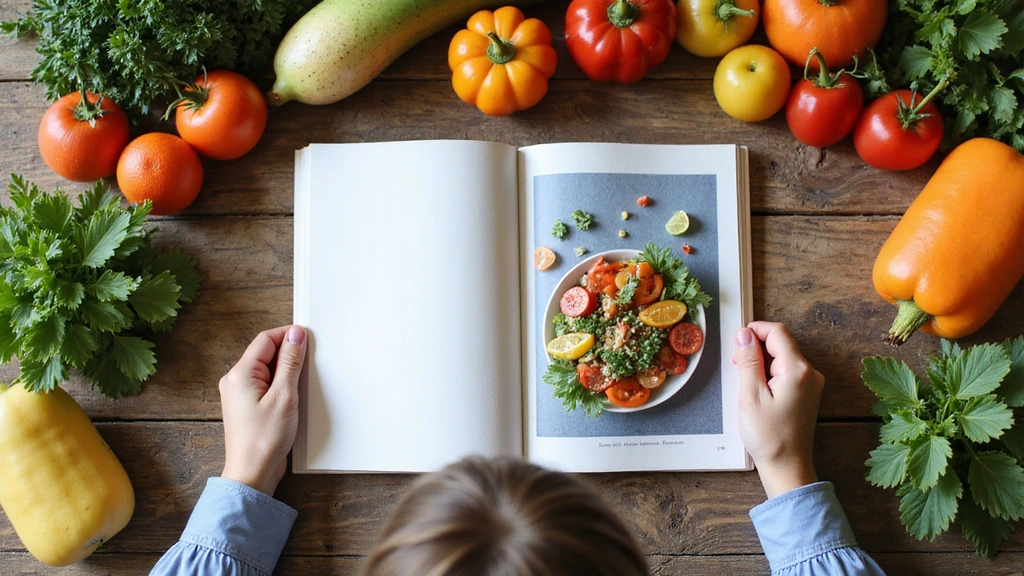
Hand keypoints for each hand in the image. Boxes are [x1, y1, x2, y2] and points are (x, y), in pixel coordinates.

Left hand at [219, 325, 306, 494]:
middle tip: (310, 364)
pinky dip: (282, 385)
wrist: (252, 474)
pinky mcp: (248, 406)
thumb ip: (290, 362)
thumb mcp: (285, 396)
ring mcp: (240, 394)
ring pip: (267, 370)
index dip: (288, 335)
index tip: (309, 338)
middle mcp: (235, 381)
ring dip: (287, 372)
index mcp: (240, 374)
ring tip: (302, 384)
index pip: (265, 340)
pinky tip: (294, 396)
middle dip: (289, 354)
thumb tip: (296, 334)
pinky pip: (266, 385)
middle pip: (265, 353)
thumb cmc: (264, 439)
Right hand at [733, 321, 822, 498]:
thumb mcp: (750, 395)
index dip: (754, 331)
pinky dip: (770, 373)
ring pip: (783, 357)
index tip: (737, 342)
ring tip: (747, 384)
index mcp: (797, 370)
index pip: (777, 332)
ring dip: (762, 362)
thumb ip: (748, 361)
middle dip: (756, 348)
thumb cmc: (769, 436)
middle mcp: (810, 373)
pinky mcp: (807, 393)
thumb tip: (744, 334)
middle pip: (780, 343)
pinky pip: (787, 371)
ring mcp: (811, 383)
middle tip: (738, 367)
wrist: (787, 466)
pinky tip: (758, 391)